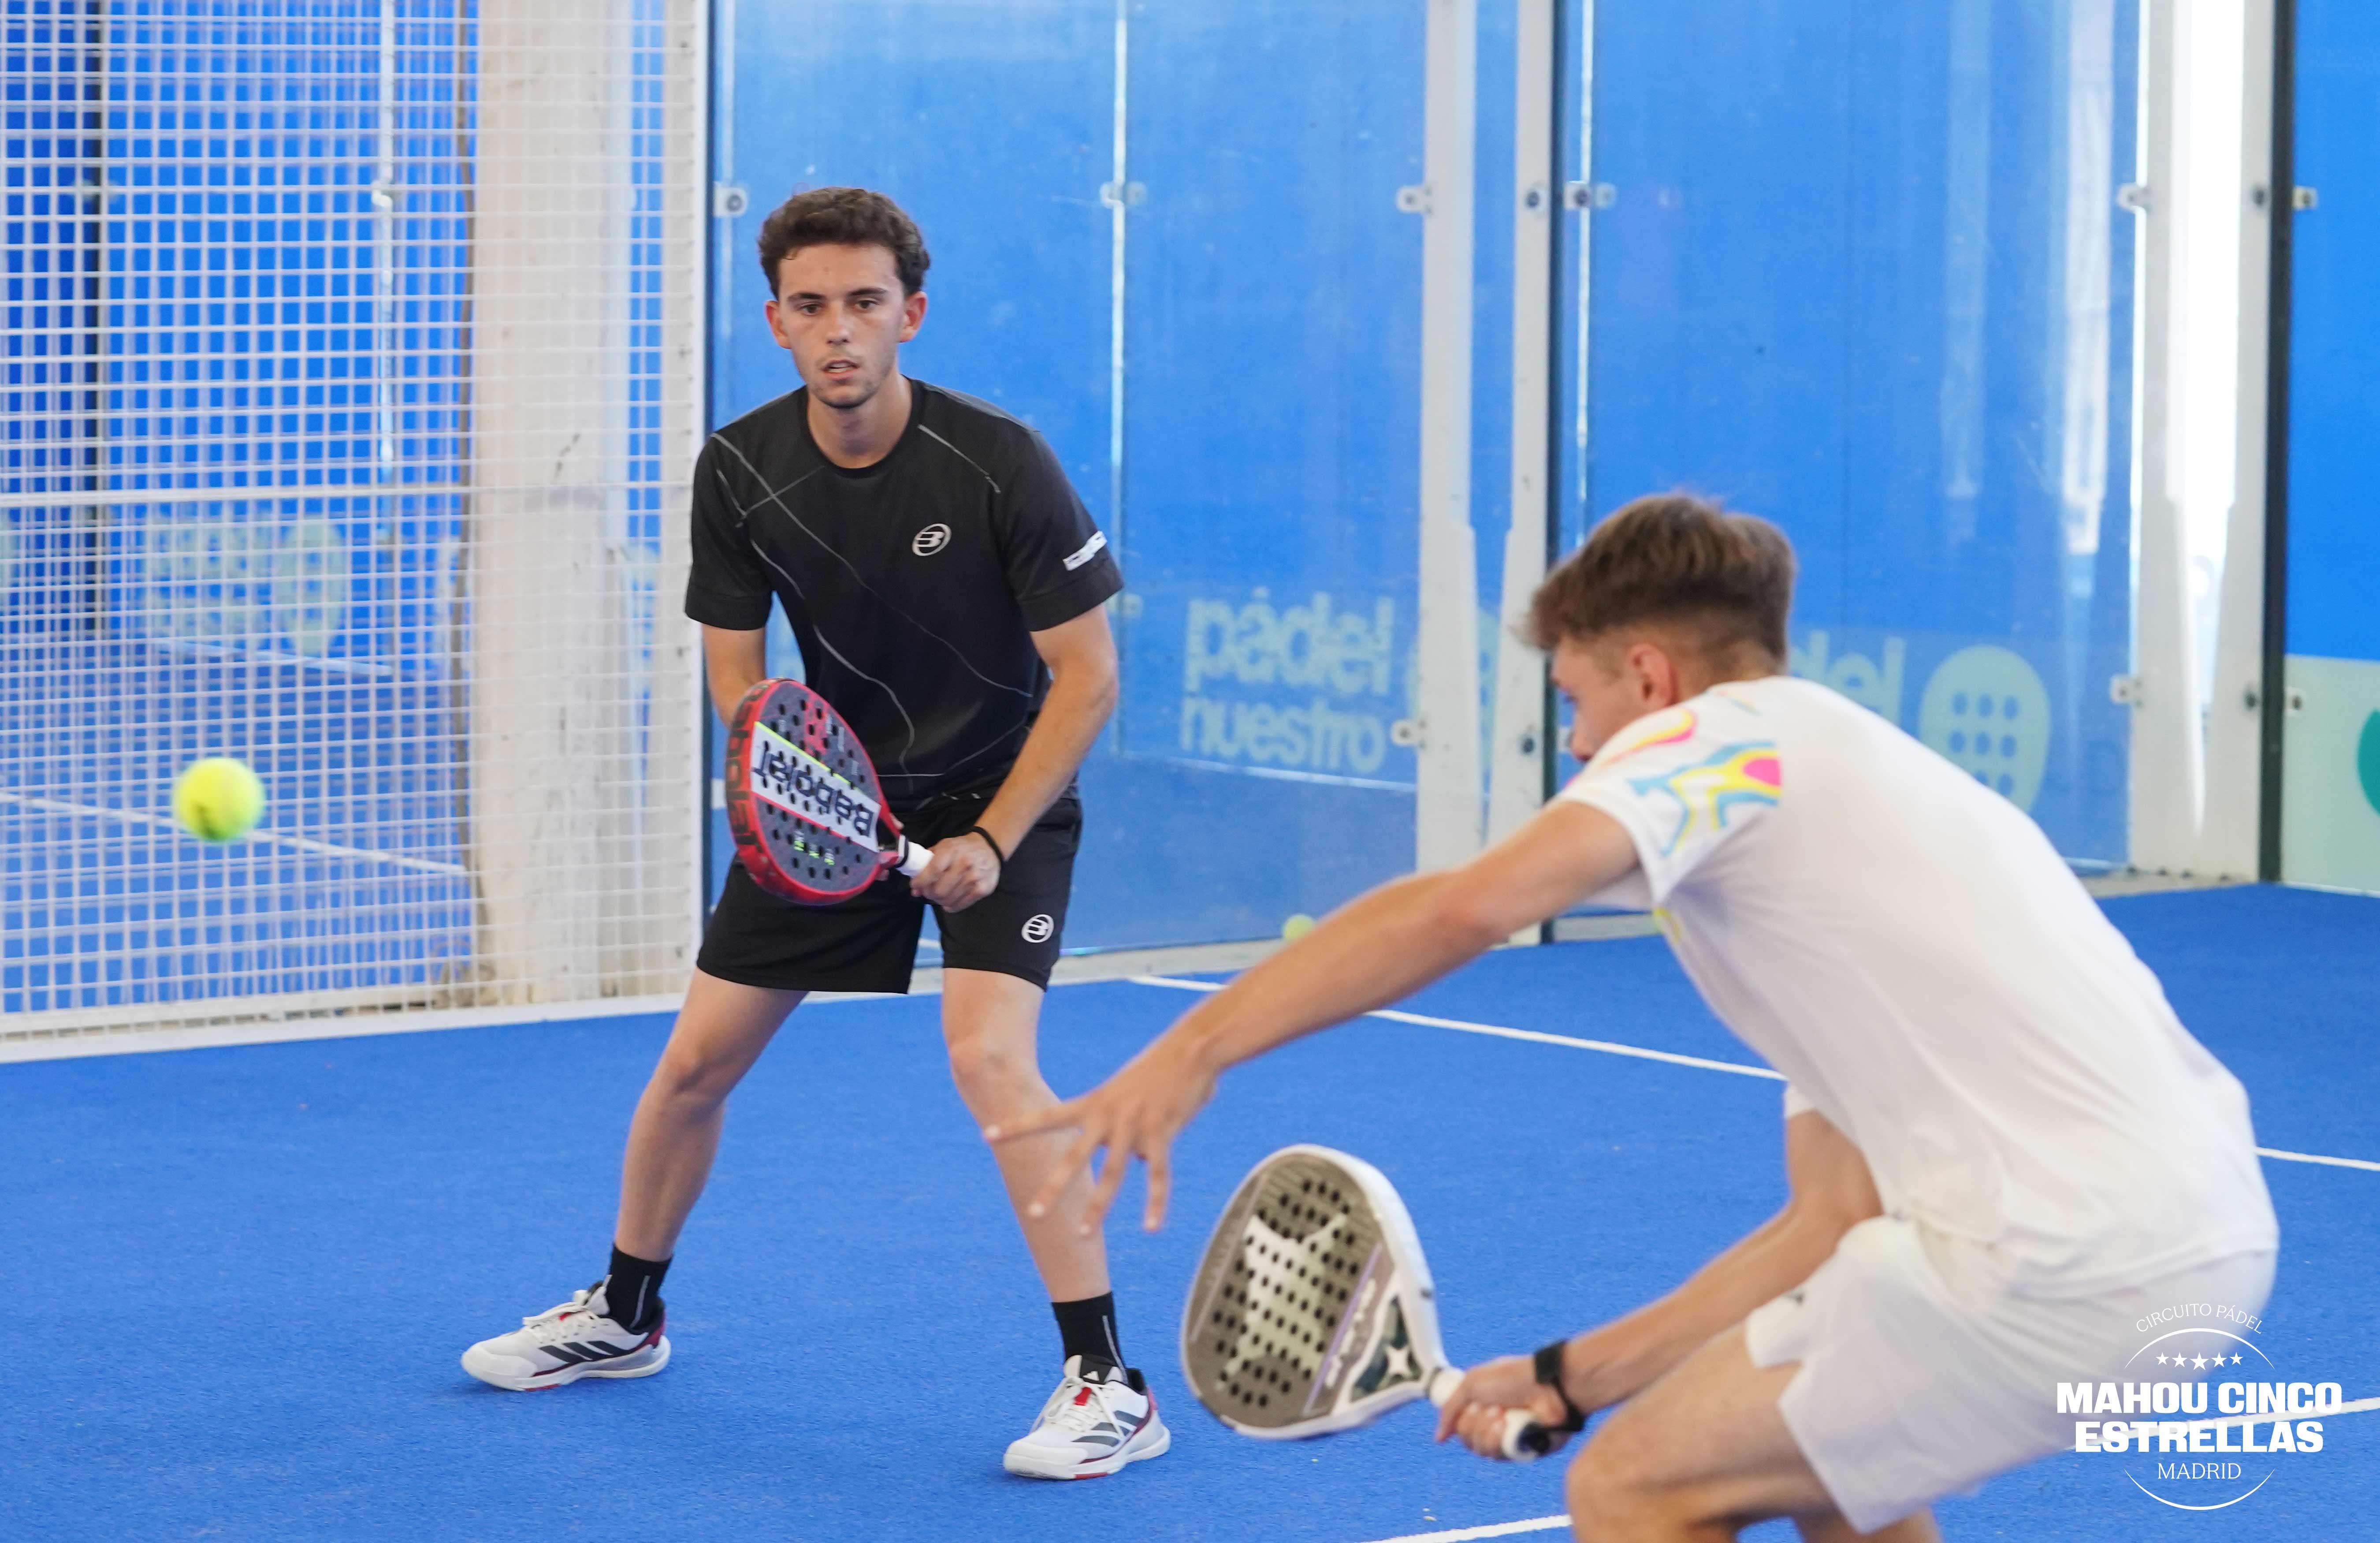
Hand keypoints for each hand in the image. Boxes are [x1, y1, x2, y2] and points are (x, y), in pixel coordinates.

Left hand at [910, 830, 999, 911]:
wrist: (989, 848)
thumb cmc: (962, 848)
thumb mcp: (943, 847)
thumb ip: (927, 865)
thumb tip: (915, 890)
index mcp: (951, 850)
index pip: (933, 871)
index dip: (920, 882)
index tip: (915, 885)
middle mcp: (964, 864)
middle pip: (939, 890)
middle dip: (929, 893)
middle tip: (929, 890)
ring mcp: (974, 878)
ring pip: (948, 900)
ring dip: (939, 900)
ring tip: (941, 894)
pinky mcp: (982, 889)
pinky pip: (959, 905)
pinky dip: (950, 905)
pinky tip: (950, 899)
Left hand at [982, 1032, 1217, 1233]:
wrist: (1192, 1047)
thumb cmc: (1161, 1067)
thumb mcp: (1128, 1092)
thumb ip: (1124, 1126)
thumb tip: (1135, 1160)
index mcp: (1095, 1102)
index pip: (1048, 1117)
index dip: (1018, 1127)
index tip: (987, 1136)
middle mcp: (1109, 1115)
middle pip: (1074, 1157)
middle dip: (1053, 1187)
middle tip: (1031, 1214)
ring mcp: (1135, 1124)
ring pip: (1111, 1173)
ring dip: (1097, 1207)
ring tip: (1081, 1234)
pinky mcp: (1162, 1132)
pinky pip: (1157, 1175)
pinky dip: (1155, 1204)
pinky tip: (1151, 1228)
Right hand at [1434, 1353, 1576, 1459]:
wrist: (1546, 1385)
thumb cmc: (1511, 1378)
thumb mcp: (1471, 1383)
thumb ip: (1450, 1410)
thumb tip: (1439, 1438)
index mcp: (1484, 1408)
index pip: (1462, 1429)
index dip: (1462, 1420)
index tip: (1473, 1405)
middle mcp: (1496, 1425)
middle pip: (1470, 1442)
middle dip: (1476, 1424)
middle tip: (1492, 1407)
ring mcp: (1511, 1439)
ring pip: (1483, 1451)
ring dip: (1488, 1430)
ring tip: (1503, 1414)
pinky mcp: (1526, 1450)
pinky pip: (1501, 1456)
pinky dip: (1501, 1439)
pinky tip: (1509, 1424)